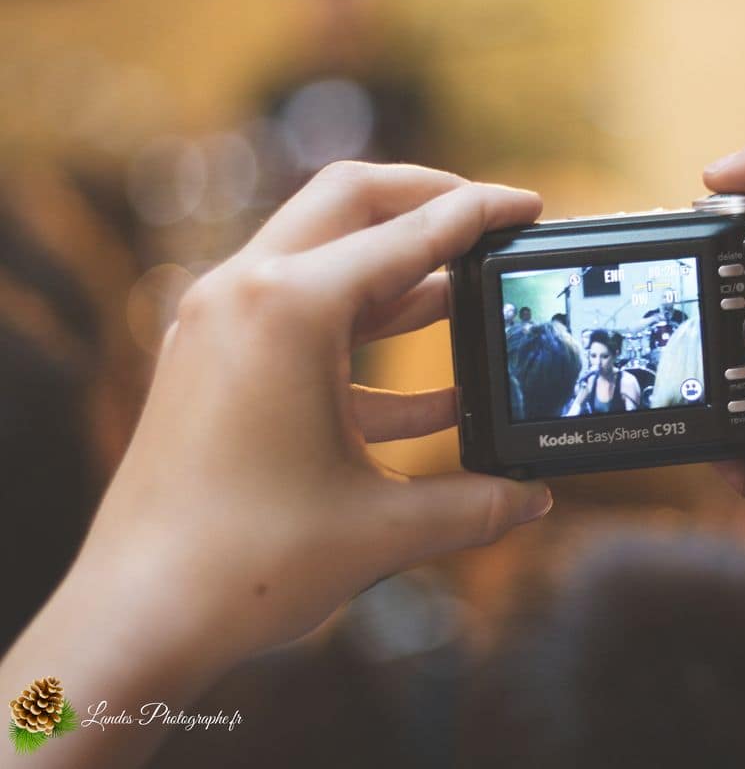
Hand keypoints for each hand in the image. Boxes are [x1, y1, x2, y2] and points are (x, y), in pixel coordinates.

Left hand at [82, 162, 552, 662]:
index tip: (528, 204)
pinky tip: (430, 394)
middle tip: (489, 221)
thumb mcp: (382, 528)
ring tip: (468, 298)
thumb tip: (533, 497)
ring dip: (399, 275)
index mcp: (288, 309)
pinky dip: (365, 341)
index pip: (408, 235)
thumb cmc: (245, 564)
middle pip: (349, 202)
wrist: (137, 617)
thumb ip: (474, 505)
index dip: (478, 214)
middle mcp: (243, 294)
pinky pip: (302, 324)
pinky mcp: (211, 363)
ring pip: (324, 259)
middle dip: (428, 201)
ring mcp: (218, 325)